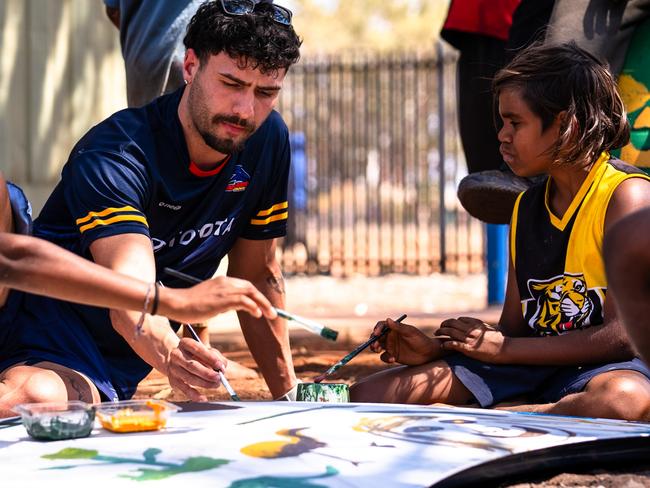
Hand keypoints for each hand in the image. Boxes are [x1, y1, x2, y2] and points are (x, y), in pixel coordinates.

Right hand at [160, 276, 277, 323]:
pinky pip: (243, 301)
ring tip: (270, 315)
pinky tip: (257, 314)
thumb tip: (231, 306)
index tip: (263, 306)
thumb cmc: (188, 305)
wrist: (176, 303)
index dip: (256, 295)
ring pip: (250, 293)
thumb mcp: (209, 299)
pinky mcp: (222, 299)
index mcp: (222, 281)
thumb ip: (221, 300)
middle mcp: (225, 282)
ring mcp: (224, 289)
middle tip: (273, 312)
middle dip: (263, 300)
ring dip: (263, 304)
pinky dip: (253, 306)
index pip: (244, 286)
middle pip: (250, 288)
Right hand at [166, 337, 226, 400]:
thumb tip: (222, 367)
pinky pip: (184, 389)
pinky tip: (204, 398)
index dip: (209, 358)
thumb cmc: (197, 354)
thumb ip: (217, 356)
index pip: (197, 349)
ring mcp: (173, 368)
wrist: (176, 358)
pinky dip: (194, 395)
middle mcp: (176, 355)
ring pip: (189, 378)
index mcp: (185, 343)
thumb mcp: (206, 350)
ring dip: (204, 383)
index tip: (220, 366)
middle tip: (219, 378)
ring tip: (216, 384)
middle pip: (192, 365)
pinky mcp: (173, 380)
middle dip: (207, 373)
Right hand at [369, 318, 440, 365]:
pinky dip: (386, 358)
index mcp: (394, 329)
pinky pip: (384, 357)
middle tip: (375, 345)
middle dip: (373, 340)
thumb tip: (388, 320)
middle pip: (377, 337)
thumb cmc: (421, 340)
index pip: (382, 326)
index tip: (376, 334)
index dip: (377, 329)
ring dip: (375, 348)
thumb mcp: (410, 332)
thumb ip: (399, 327)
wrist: (428, 354)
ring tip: (378, 350)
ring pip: (377, 347)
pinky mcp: (392, 356)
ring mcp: (391, 346)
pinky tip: (393, 359)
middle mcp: (390, 337)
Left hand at [436, 317, 506, 362]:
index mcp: (476, 324)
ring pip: (451, 332)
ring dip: (441, 332)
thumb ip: (480, 326)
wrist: (505, 349)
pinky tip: (443, 345)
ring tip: (436, 334)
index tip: (448, 325)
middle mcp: (471, 330)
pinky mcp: (469, 349)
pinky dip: (447, 344)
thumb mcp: (489, 329)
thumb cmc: (499, 340)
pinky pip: (455, 345)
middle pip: (452, 324)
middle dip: (443, 325)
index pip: (460, 320)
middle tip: (438, 329)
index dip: (452, 322)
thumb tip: (476, 325)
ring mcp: (470, 339)